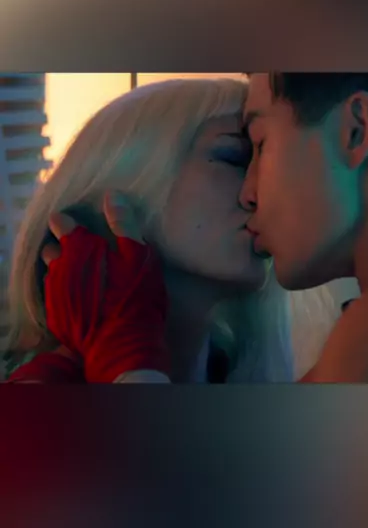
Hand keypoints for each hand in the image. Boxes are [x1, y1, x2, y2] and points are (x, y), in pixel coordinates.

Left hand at [41, 190, 169, 382]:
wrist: (122, 348)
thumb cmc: (135, 298)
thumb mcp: (139, 257)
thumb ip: (124, 225)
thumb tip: (111, 195)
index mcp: (80, 249)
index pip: (62, 224)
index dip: (68, 222)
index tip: (76, 224)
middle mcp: (60, 269)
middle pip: (53, 249)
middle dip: (63, 247)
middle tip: (83, 252)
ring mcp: (55, 294)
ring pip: (52, 274)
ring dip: (62, 271)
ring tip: (80, 276)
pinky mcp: (56, 317)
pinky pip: (55, 298)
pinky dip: (64, 294)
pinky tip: (80, 299)